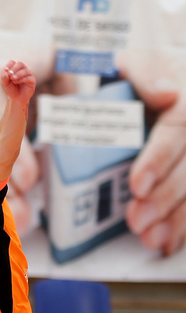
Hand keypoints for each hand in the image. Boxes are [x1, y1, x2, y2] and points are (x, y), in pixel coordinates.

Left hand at [1, 60, 35, 106]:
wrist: (17, 98)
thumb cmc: (11, 89)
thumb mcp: (5, 84)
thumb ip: (4, 78)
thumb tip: (6, 72)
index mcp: (15, 69)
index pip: (12, 62)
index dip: (8, 65)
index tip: (5, 70)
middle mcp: (23, 70)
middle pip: (20, 64)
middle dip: (14, 68)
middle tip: (10, 74)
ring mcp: (28, 74)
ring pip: (25, 70)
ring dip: (18, 74)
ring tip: (13, 79)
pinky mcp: (32, 80)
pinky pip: (28, 77)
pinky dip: (21, 79)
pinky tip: (16, 82)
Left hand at [119, 50, 185, 255]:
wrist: (166, 84)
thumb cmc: (148, 78)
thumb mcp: (142, 62)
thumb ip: (146, 72)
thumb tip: (165, 91)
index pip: (181, 125)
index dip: (160, 158)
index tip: (137, 185)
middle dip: (166, 196)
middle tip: (137, 221)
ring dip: (179, 217)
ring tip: (151, 239)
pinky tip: (169, 243)